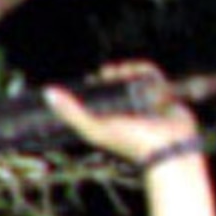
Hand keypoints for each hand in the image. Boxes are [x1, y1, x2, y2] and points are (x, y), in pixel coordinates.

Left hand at [45, 60, 197, 170]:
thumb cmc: (129, 141)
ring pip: (135, 78)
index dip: (93, 86)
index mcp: (109, 120)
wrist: (167, 145)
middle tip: (107, 72)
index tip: (90, 78)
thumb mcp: (94, 128)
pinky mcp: (162, 96)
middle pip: (117, 85)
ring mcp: (145, 103)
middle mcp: (126, 112)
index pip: (97, 98)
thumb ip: (71, 112)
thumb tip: (48, 92)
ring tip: (124, 69)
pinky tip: (142, 72)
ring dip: (130, 69)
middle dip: (113, 74)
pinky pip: (154, 77)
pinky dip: (148, 72)